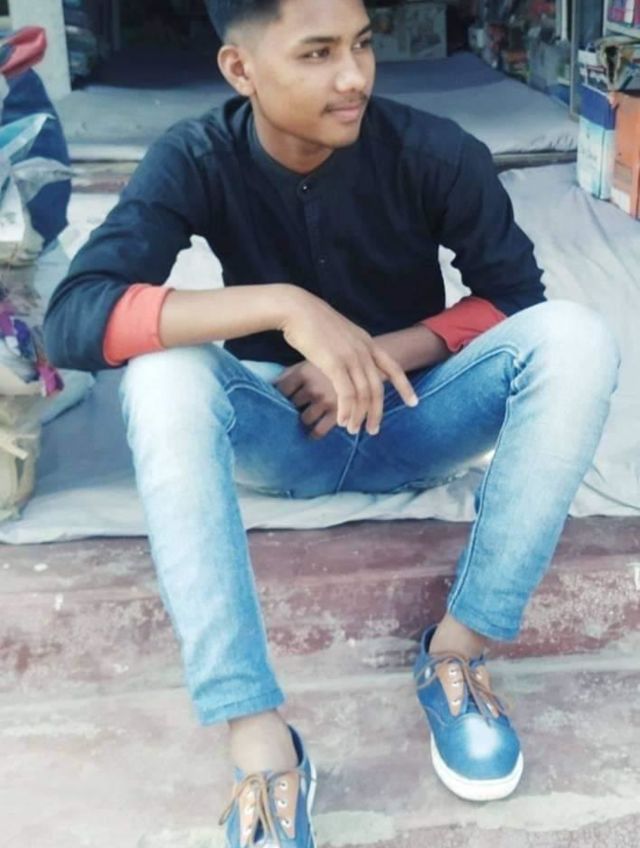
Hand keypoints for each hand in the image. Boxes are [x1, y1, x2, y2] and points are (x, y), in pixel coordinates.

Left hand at [276, 360, 346, 438]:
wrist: (362, 361)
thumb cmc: (331, 363)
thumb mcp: (310, 362)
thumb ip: (291, 374)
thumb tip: (269, 385)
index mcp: (303, 373)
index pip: (280, 389)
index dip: (275, 397)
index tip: (272, 402)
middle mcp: (312, 387)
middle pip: (291, 404)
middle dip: (288, 409)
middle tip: (286, 414)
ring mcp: (325, 401)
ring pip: (304, 419)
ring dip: (301, 421)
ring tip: (299, 424)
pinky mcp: (337, 412)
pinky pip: (319, 430)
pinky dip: (313, 434)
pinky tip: (311, 435)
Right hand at [278, 289, 417, 434]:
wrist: (296, 308)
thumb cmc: (311, 321)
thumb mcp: (340, 333)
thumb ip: (350, 347)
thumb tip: (349, 362)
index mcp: (367, 342)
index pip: (393, 367)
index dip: (405, 386)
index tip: (413, 403)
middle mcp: (363, 351)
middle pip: (377, 388)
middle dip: (377, 412)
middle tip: (373, 430)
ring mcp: (350, 357)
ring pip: (363, 394)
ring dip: (359, 416)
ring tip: (353, 430)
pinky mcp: (334, 364)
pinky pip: (347, 394)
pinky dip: (347, 410)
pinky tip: (343, 421)